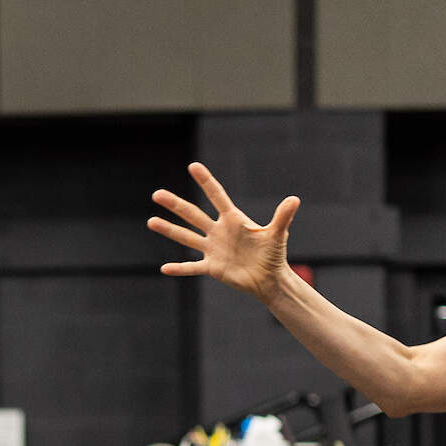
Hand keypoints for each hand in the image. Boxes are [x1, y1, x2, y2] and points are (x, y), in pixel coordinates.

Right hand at [149, 162, 301, 303]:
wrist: (269, 278)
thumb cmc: (273, 254)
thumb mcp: (276, 234)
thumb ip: (282, 217)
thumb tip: (294, 199)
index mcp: (233, 220)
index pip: (217, 196)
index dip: (206, 181)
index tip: (193, 166)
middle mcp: (218, 231)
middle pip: (193, 214)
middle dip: (175, 205)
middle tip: (157, 194)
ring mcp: (212, 249)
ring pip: (186, 237)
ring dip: (169, 230)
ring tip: (151, 221)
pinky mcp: (212, 267)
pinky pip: (192, 267)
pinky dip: (179, 269)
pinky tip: (164, 268)